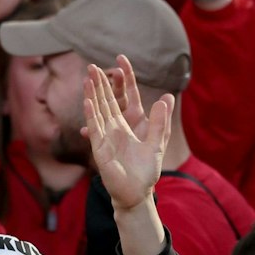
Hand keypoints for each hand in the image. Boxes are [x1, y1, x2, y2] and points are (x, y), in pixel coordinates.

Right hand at [83, 58, 169, 212]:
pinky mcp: (101, 149)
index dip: (121, 81)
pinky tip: (88, 102)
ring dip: (92, 95)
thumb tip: (166, 97)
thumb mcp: (157, 143)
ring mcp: (105, 137)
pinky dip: (92, 115)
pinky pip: (95, 129)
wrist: (136, 192)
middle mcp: (114, 128)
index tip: (120, 61)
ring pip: (97, 111)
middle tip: (92, 66)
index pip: (123, 97)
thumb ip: (161, 121)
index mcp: (127, 124)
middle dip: (99, 84)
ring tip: (88, 78)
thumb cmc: (146, 171)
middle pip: (105, 101)